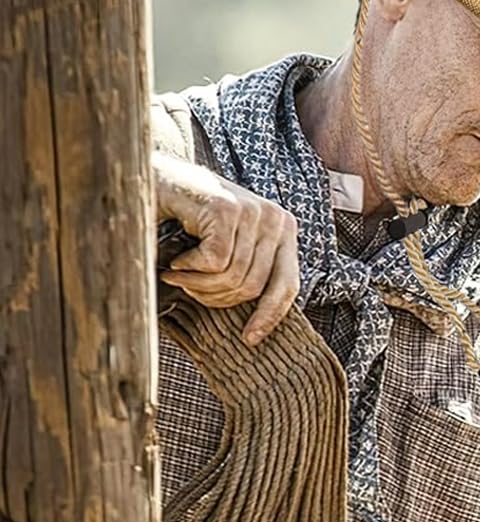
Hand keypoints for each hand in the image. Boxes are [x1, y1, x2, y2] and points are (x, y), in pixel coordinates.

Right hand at [153, 151, 300, 344]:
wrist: (149, 182)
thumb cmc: (187, 222)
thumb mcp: (228, 249)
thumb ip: (249, 273)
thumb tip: (261, 329)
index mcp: (283, 230)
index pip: (288, 284)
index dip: (270, 316)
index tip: (250, 339)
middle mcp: (275, 218)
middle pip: (253, 287)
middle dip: (215, 297)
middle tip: (187, 286)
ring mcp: (253, 211)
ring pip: (231, 277)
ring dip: (196, 283)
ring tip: (179, 270)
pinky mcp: (227, 209)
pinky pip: (214, 262)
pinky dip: (187, 268)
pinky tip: (177, 256)